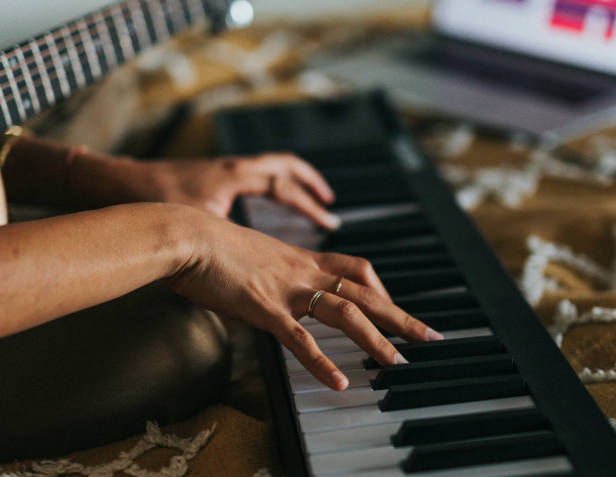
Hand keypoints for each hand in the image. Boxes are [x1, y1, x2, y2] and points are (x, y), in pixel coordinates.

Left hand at [73, 152, 341, 229]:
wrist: (120, 186)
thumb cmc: (154, 202)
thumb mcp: (199, 230)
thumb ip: (229, 254)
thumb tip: (247, 285)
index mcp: (235, 177)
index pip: (284, 187)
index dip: (308, 205)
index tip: (327, 220)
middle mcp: (232, 168)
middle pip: (284, 165)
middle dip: (309, 182)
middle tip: (326, 201)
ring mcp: (220, 169)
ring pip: (266, 166)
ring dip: (289, 180)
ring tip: (305, 197)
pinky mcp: (207, 177)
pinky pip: (249, 174)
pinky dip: (264, 184)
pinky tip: (262, 203)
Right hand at [166, 207, 443, 390]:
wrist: (186, 234)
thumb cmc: (207, 244)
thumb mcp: (249, 256)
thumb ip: (266, 274)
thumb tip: (262, 289)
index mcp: (300, 258)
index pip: (356, 269)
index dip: (381, 289)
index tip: (395, 308)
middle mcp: (302, 271)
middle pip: (365, 292)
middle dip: (400, 316)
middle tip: (429, 337)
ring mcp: (286, 289)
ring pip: (345, 313)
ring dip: (376, 340)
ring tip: (398, 364)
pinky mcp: (264, 307)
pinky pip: (300, 339)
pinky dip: (322, 362)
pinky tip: (340, 382)